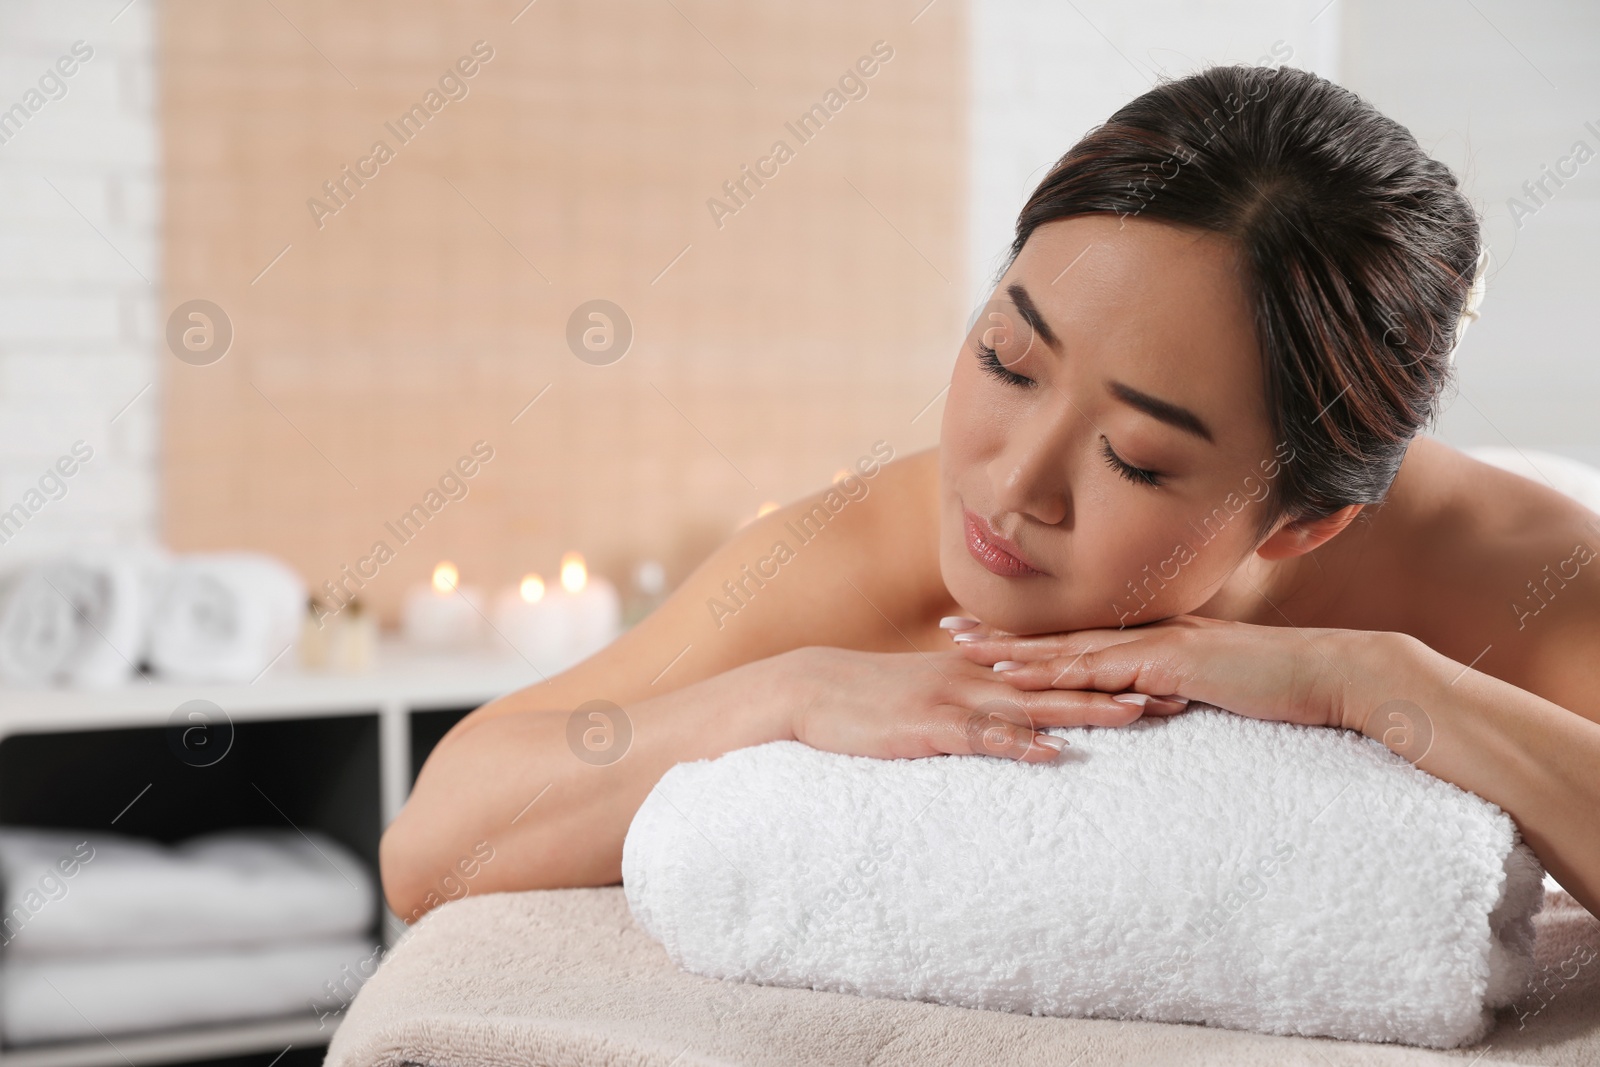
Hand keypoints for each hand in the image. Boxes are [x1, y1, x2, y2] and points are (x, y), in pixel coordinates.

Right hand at [777, 643, 1163, 762]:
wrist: (809, 689)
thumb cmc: (866, 695)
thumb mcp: (924, 686)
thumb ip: (967, 692)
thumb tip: (1005, 708)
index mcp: (978, 668)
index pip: (1054, 667)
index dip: (1106, 671)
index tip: (1157, 675)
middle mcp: (976, 676)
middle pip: (1059, 680)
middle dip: (1117, 685)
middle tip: (1175, 692)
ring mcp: (954, 698)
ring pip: (1033, 704)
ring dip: (1086, 710)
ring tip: (1138, 715)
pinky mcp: (929, 727)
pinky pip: (983, 737)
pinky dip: (1020, 744)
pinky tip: (1052, 754)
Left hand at [947, 613, 1363, 730]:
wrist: (1335, 674)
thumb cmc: (1285, 685)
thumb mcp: (1221, 686)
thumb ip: (1184, 690)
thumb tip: (1159, 705)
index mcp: (1156, 639)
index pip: (1080, 635)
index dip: (1030, 634)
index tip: (985, 630)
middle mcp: (1149, 634)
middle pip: (1061, 634)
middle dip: (1003, 633)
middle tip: (948, 628)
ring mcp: (1158, 646)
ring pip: (1069, 649)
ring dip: (1013, 651)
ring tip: (963, 651)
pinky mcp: (1170, 666)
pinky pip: (1100, 672)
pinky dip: (1053, 674)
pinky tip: (1016, 678)